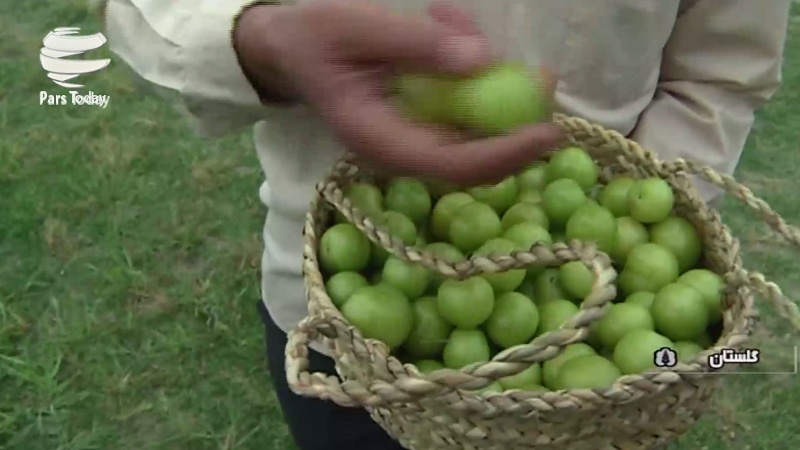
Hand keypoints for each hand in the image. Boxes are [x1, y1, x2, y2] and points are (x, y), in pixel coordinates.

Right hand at [233, 0, 562, 184]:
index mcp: (379, 142)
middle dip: (517, 125)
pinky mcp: (420, 121)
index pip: (450, 165)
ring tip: (467, 27)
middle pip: (473, 159)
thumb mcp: (356, 28)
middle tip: (546, 77)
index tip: (546, 131)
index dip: (502, 155)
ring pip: (473, 132)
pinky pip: (461, 108)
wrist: (289, 49)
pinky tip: (447, 23)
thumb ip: (414, 43)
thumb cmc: (313, 38)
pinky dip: (471, 70)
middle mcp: (400, 151)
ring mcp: (411, 138)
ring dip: (495, 89)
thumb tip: (480, 61)